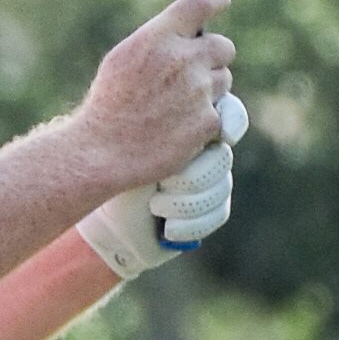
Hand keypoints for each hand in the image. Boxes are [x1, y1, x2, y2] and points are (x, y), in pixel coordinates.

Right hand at [74, 0, 239, 202]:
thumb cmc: (108, 107)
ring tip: (175, 108)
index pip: (202, 2)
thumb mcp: (123, 60)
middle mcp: (182, 59)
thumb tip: (190, 30)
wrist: (100, 154)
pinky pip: (219, 114)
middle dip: (213, 57)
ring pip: (223, 81)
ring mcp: (198, 91)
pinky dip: (204, 122)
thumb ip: (158, 42)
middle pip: (223, 46)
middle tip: (195, 70)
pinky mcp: (208, 121)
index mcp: (157, 38)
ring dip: (208, 91)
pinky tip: (177, 130)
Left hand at [76, 95, 250, 279]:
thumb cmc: (111, 170)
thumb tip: (198, 120)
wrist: (105, 216)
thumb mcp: (128, 142)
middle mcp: (206, 148)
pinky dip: (191, 224)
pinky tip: (167, 227)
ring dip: (184, 203)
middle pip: (222, 158)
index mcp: (190, 122)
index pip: (230, 111)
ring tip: (154, 207)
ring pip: (221, 188)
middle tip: (158, 184)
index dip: (233, 120)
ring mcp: (213, 179)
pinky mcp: (212, 209)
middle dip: (190, 178)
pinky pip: (218, 213)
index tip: (223, 134)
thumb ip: (161, 124)